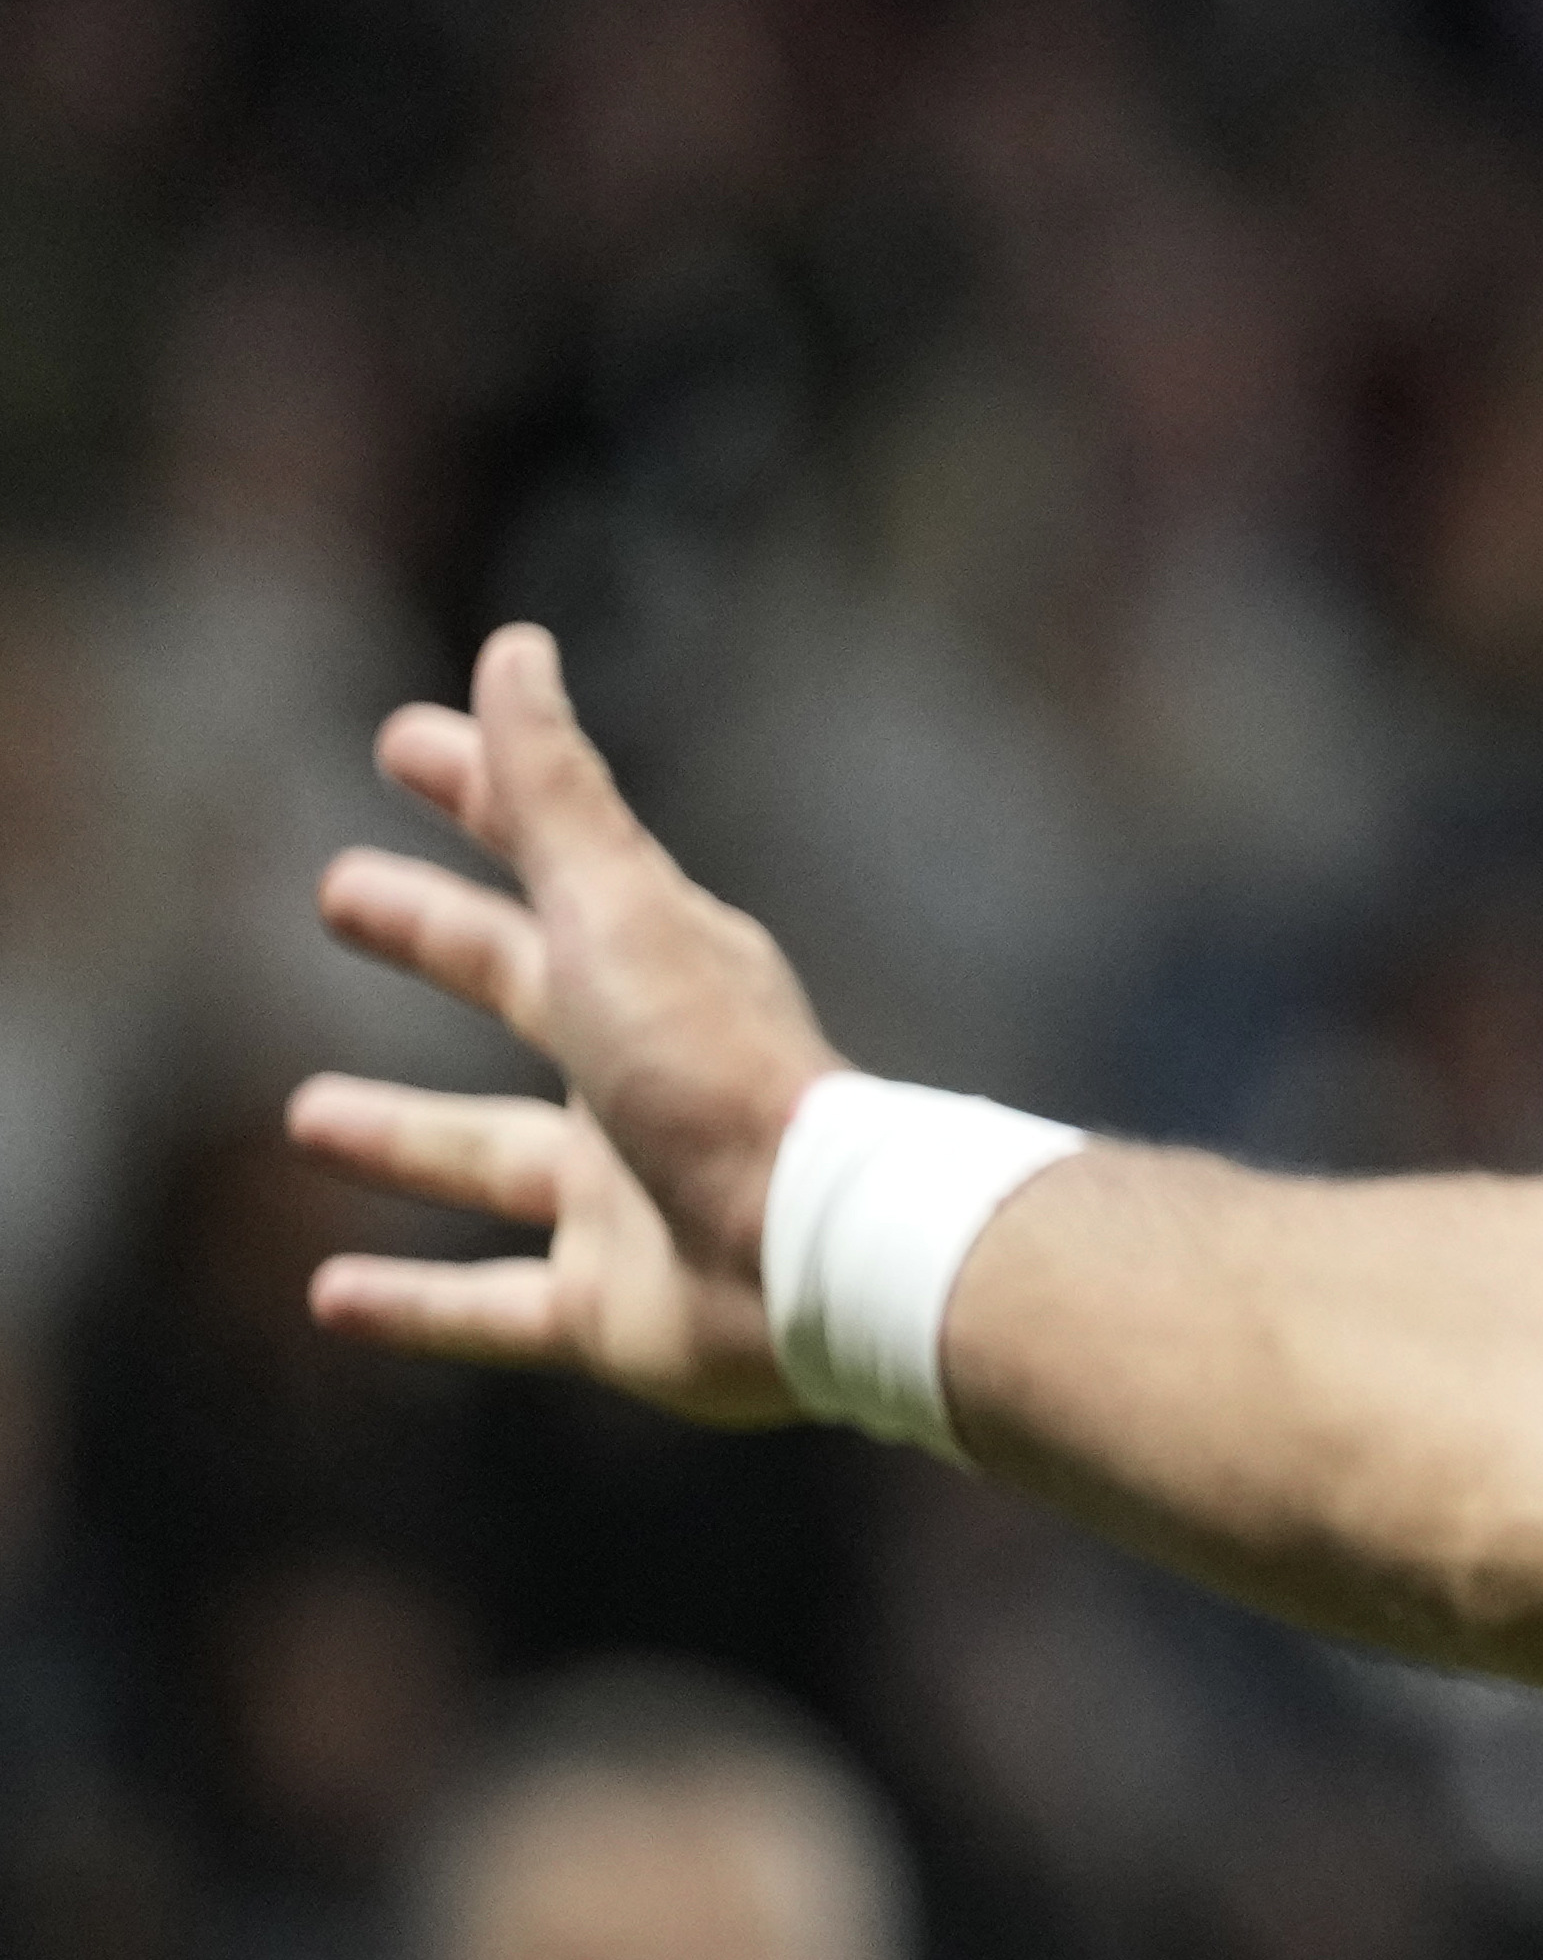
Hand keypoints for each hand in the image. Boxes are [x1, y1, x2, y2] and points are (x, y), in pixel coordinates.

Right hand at [282, 625, 840, 1426]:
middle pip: (515, 985)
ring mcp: (624, 1194)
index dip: (477, 793)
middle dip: (436, 936)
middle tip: (337, 893)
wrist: (818, 1252)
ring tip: (306, 1115)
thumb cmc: (713, 1070)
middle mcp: (638, 1073)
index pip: (546, 855)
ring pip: (492, 1158)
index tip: (401, 742)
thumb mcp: (615, 915)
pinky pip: (493, 1308)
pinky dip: (417, 1303)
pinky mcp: (612, 1310)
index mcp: (650, 969)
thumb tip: (513, 648)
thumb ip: (555, 794)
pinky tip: (329, 1297)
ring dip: (404, 1136)